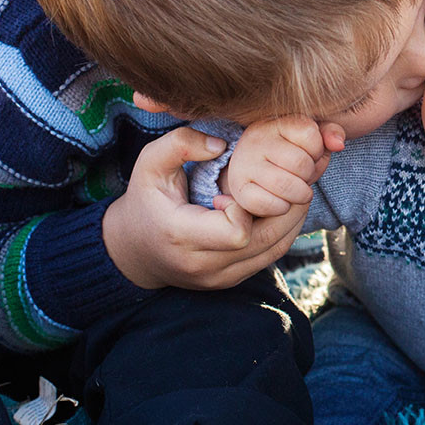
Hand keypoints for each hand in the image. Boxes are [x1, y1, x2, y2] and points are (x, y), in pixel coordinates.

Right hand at [103, 126, 310, 289]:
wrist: (134, 250)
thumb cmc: (145, 201)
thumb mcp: (150, 164)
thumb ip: (180, 144)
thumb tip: (222, 145)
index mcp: (181, 236)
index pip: (237, 231)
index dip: (248, 204)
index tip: (235, 187)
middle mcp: (203, 265)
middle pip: (267, 240)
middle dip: (285, 206)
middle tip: (290, 177)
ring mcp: (220, 278)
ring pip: (276, 249)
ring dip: (290, 218)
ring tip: (290, 190)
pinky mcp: (232, 280)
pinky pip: (271, 257)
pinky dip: (283, 231)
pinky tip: (281, 208)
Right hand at [225, 116, 345, 216]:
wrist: (252, 173)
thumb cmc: (288, 155)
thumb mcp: (311, 139)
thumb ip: (329, 133)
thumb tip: (338, 144)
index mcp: (274, 123)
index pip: (310, 134)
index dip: (317, 150)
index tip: (309, 154)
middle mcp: (255, 140)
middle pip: (300, 163)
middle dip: (310, 174)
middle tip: (302, 176)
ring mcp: (244, 165)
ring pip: (286, 185)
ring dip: (300, 194)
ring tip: (297, 190)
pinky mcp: (239, 189)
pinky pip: (268, 204)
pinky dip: (282, 208)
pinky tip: (281, 201)